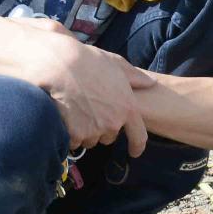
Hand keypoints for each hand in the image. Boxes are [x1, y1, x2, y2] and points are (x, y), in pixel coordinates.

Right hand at [21, 19, 154, 155]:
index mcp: (128, 108)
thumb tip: (152, 82)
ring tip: (76, 111)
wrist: (60, 66)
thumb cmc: (89, 61)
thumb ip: (136, 77)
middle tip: (91, 110)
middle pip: (109, 137)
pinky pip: (73, 141)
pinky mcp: (75, 134)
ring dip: (85, 132)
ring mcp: (94, 130)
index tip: (134, 152)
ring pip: (90, 140)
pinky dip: (70, 134)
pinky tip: (66, 117)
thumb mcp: (117, 64)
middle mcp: (113, 123)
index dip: (136, 146)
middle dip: (102, 128)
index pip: (138, 136)